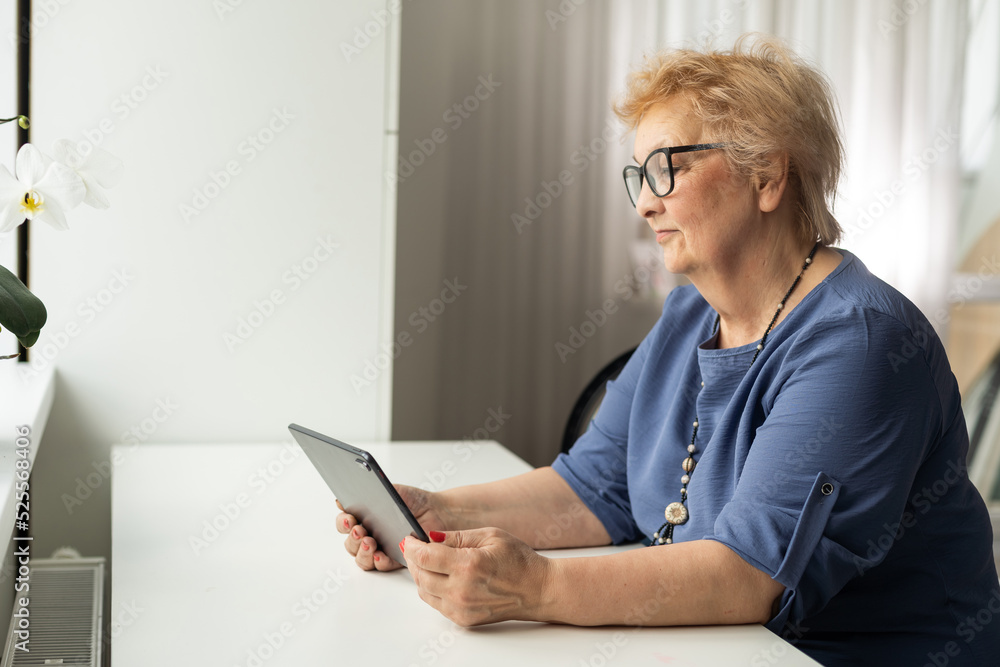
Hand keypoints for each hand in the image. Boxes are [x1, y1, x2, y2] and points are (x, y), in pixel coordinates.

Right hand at [336, 484, 449, 571]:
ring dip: (362, 551)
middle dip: (352, 537)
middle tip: (359, 530)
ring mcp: (381, 549)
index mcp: (364, 518)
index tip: (348, 518)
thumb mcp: (391, 491)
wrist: (437, 510)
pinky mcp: (395, 559)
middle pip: (350, 543)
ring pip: (361, 557)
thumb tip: (342, 499)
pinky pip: (381, 566)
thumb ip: (369, 492)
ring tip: (370, 541)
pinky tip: (380, 555)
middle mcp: (369, 535)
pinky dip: (378, 561)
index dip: (342, 522)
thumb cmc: (412, 500)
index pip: (345, 524)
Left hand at [401, 527, 550, 625]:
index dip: (412, 546)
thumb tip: (430, 536)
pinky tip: (439, 576)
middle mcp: (462, 590)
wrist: (537, 590)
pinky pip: (436, 604)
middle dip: (413, 559)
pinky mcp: (463, 619)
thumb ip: (456, 536)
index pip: (425, 556)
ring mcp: (461, 608)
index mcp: (468, 565)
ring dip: (420, 574)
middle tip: (414, 547)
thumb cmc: (518, 561)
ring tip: (427, 561)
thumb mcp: (489, 535)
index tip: (408, 539)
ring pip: (424, 591)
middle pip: (420, 575)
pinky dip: (431, 589)